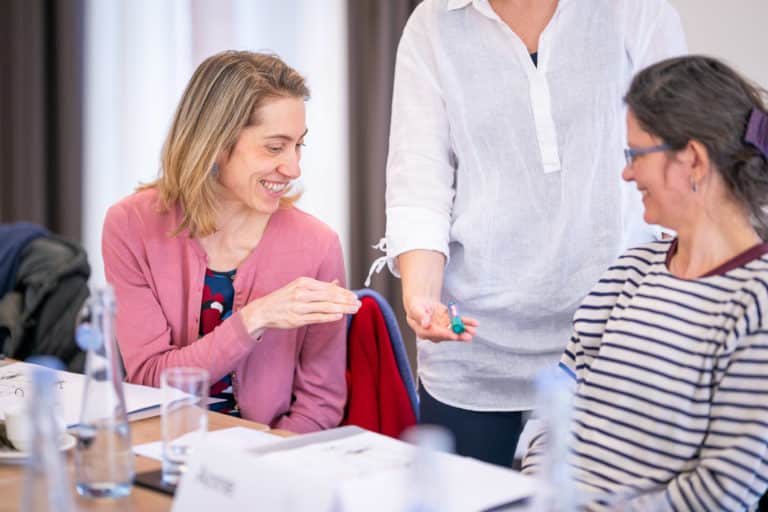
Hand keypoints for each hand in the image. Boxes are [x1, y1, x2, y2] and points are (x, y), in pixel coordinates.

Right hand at [242, 277, 360, 333]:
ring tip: (354, 309)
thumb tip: (337, 283)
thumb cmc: (284, 298)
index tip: (355, 296)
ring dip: (342, 308)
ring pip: (326, 306)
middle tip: (359, 303)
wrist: (263, 310)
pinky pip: (317, 317)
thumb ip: (320, 286)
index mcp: (304, 283)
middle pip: (330, 296)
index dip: (344, 292)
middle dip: (346, 300)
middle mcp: (302, 293)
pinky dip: (329, 316)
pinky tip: (340, 315)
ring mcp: (299, 306)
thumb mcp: (300, 287)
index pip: (329, 288)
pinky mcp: (297, 319)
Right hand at [404, 296, 477, 342]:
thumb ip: (421, 316)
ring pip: (454, 331)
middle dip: (458, 336)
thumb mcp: (415, 308)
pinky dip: (466, 323)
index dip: (444, 334)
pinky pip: (458, 323)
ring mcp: (442, 328)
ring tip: (474, 331)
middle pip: (447, 335)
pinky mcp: (448, 323)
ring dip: (464, 331)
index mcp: (423, 331)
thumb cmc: (416, 305)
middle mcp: (434, 333)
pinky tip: (475, 323)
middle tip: (468, 337)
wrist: (421, 303)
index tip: (454, 335)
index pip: (434, 334)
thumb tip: (426, 325)